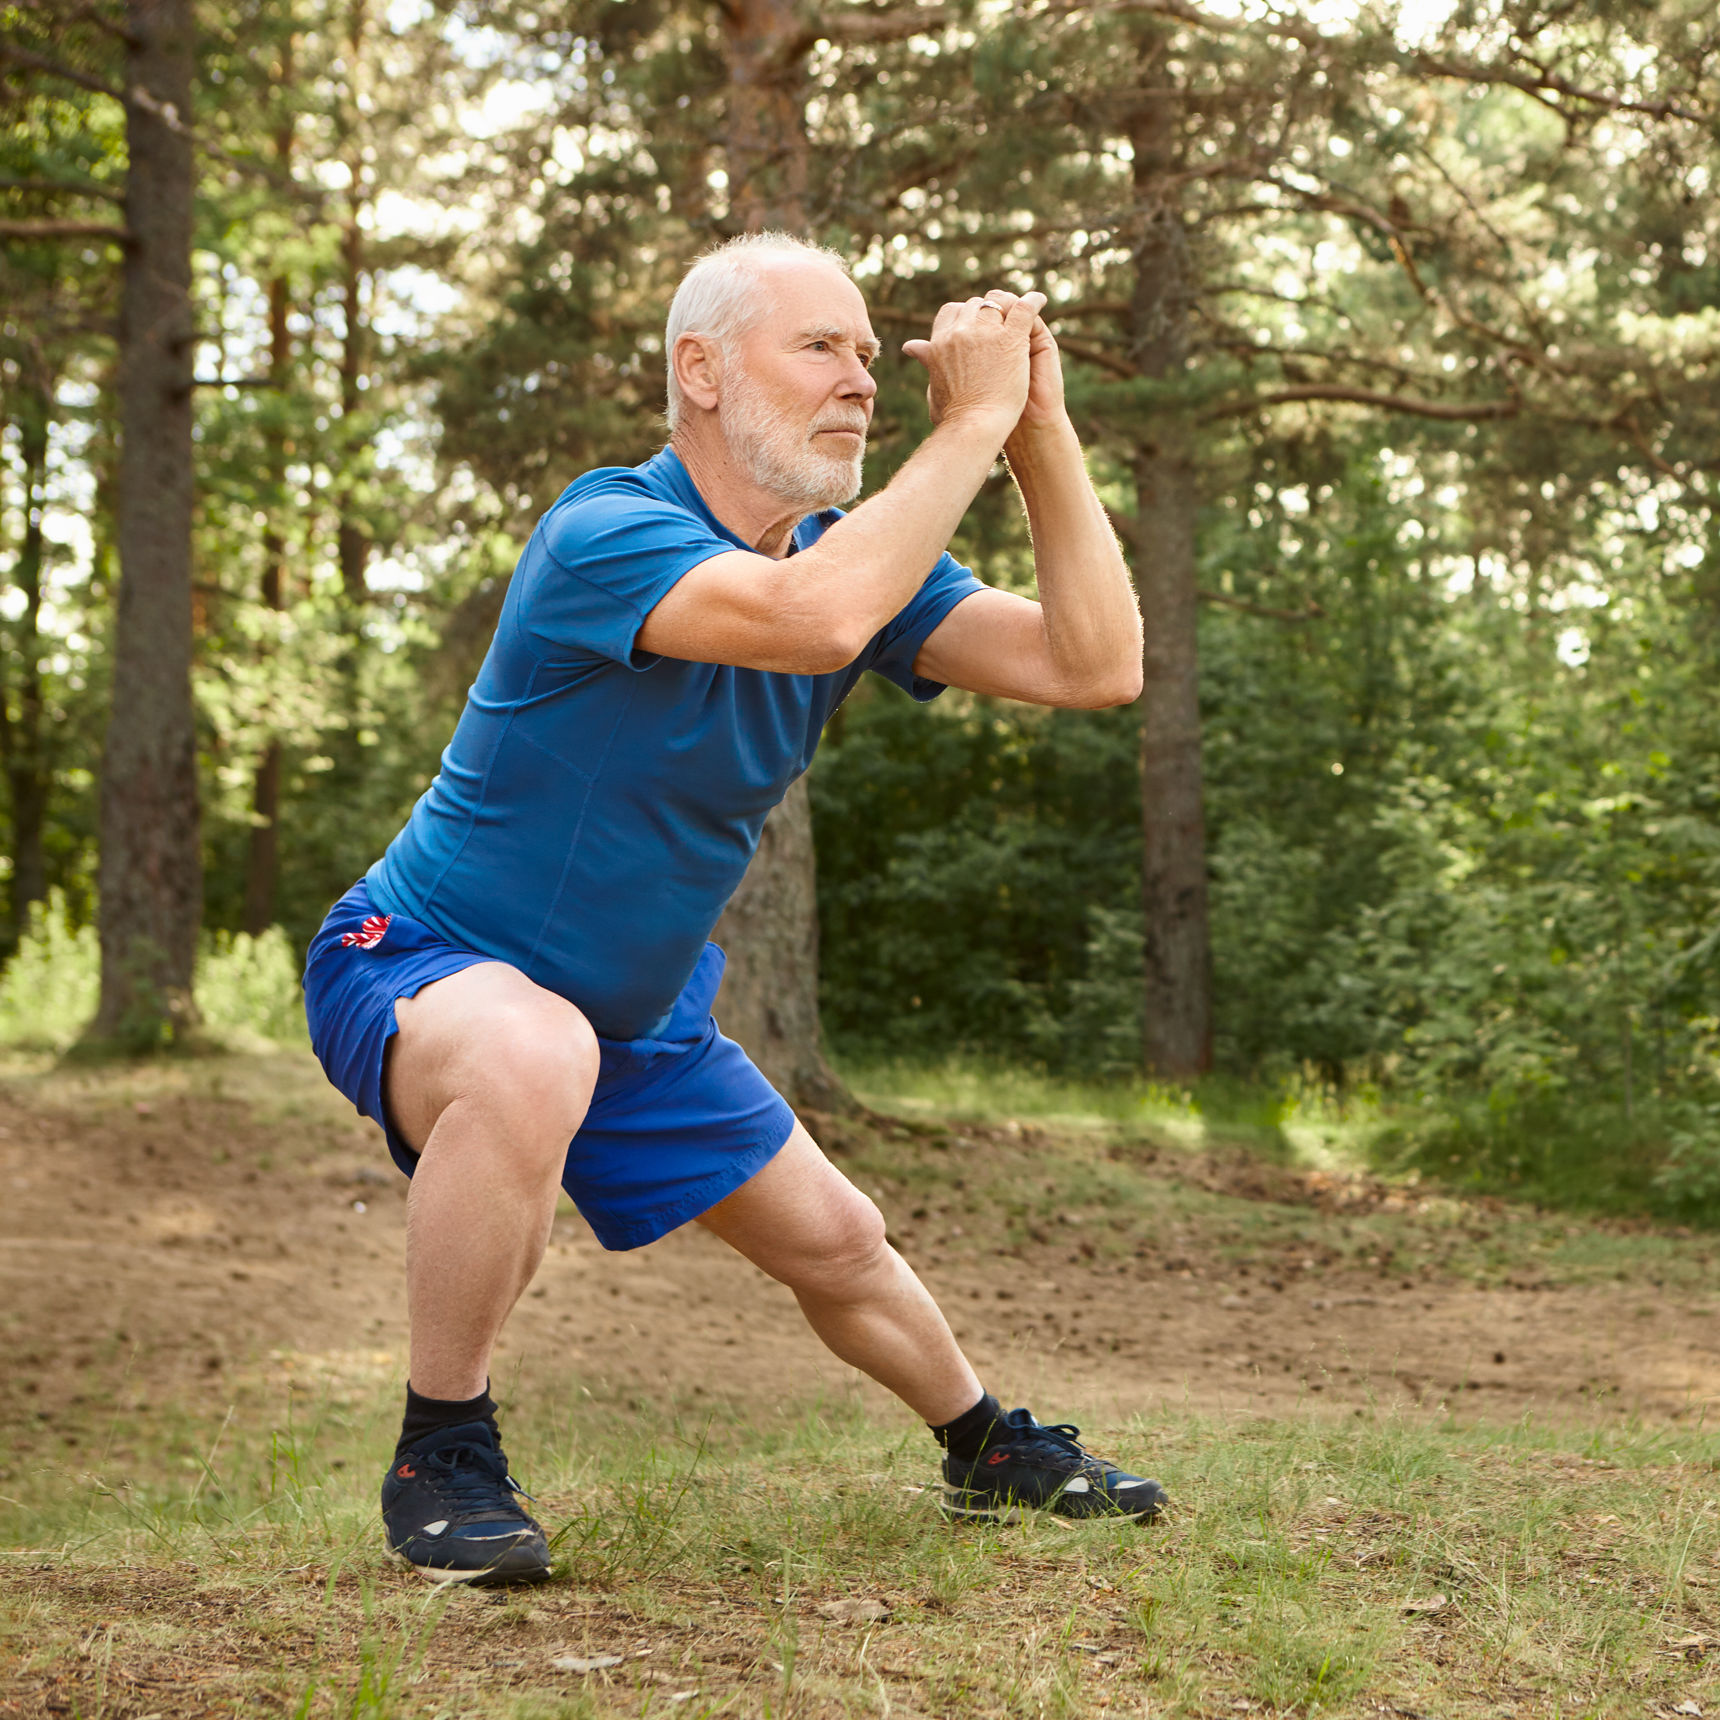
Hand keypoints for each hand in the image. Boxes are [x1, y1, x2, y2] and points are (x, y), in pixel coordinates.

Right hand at [902, 290, 1045, 433]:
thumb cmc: (954, 417)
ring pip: (996, 306)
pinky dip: (1033, 301)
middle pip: (974, 306)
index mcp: (939, 342)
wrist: (975, 426)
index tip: (973, 327)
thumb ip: (927, 360)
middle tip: (999, 323)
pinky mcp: (1010, 339)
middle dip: (985, 313)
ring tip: (1020, 312)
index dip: (964, 316)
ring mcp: (985, 333)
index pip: (951, 312)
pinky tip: (1039, 300)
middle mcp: (959, 332)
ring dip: (1007, 308)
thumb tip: (911, 347)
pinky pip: (1023, 309)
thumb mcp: (934, 384)